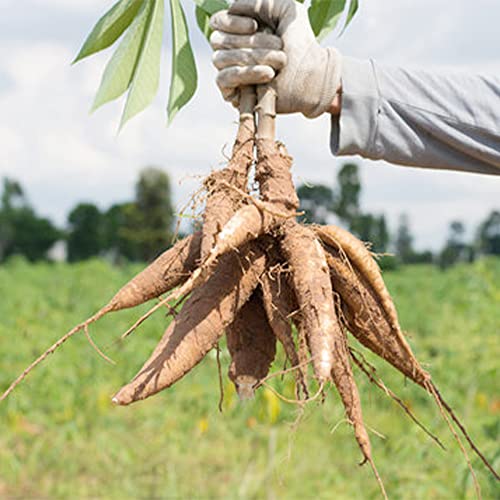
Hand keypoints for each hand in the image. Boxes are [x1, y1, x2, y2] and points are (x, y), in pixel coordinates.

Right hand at [210, 0, 341, 117]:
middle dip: (251, 42)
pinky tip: (267, 74)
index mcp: (240, 32)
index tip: (255, 26)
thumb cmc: (302, 45)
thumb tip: (232, 6)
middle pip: (218, 41)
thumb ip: (262, 1)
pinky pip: (223, 79)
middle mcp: (232, 52)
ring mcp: (231, 74)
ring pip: (220, 59)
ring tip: (280, 61)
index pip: (218, 22)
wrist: (312, 77)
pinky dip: (245, 73)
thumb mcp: (288, 11)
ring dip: (252, 57)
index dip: (231, 22)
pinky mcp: (233, 94)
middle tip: (279, 47)